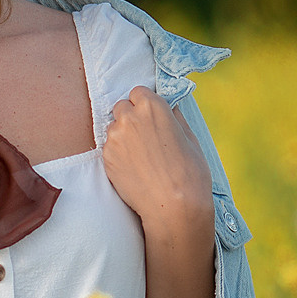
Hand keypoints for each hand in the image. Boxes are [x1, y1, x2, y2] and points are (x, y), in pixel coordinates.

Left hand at [101, 86, 210, 235]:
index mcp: (152, 107)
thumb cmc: (190, 173)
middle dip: (131, 117)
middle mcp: (129, 117)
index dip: (145, 103)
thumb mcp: (190, 138)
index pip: (138, 91)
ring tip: (142, 156)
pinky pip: (109, 147)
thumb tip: (168, 107)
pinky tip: (134, 167)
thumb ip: (174, 117)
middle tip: (146, 136)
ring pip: (114, 127)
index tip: (151, 116)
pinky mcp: (106, 157)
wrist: (173, 206)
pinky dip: (118, 153)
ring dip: (123, 135)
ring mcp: (114, 137)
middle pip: (122, 107)